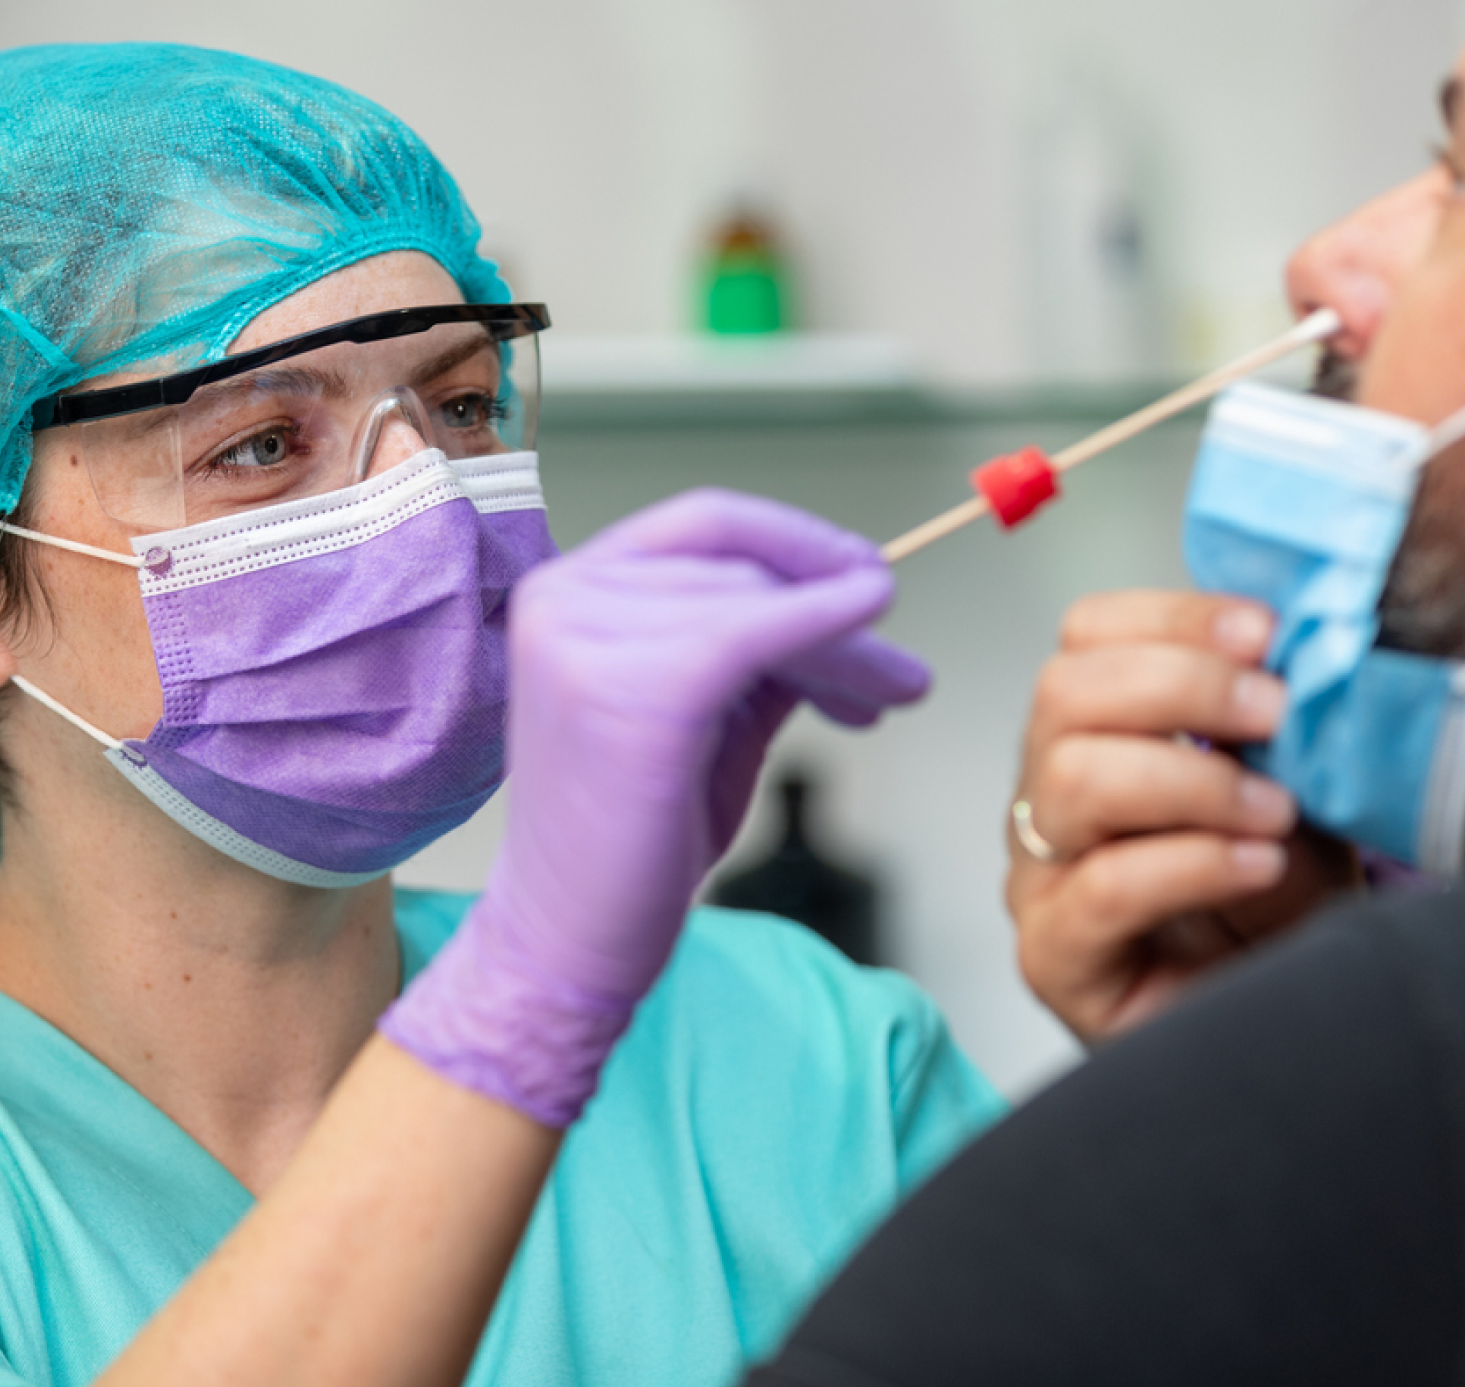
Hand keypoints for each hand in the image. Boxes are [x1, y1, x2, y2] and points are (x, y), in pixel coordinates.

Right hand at [384, 490, 929, 1123]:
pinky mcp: (633, 688)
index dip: (798, 539)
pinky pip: (757, 634)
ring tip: (896, 693)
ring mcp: (587, 637)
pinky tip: (875, 654)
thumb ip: (760, 649)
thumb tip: (852, 600)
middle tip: (900, 671)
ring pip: (759, 600)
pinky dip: (827, 631)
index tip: (866, 576)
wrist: (569, 941)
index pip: (702, 523)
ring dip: (847, 645)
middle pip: (740, 565)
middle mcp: (564, 597)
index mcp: (568, 590)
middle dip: (838, 605)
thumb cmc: (633, 838)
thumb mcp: (707, 715)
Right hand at [1008, 591, 1357, 1041]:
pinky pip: (1101, 890)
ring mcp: (1041, 875)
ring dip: (1190, 779)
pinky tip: (1256, 864)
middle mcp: (1052, 793)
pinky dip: (1191, 863)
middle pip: (1064, 691)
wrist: (1295, 1023)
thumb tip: (1299, 649)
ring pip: (1071, 779)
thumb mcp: (1297, 786)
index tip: (1265, 631)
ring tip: (1274, 810)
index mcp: (1100, 730)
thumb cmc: (1287, 906)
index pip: (1090, 635)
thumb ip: (1280, 722)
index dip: (1172, 617)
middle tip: (1275, 712)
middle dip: (1182, 684)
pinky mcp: (1054, 958)